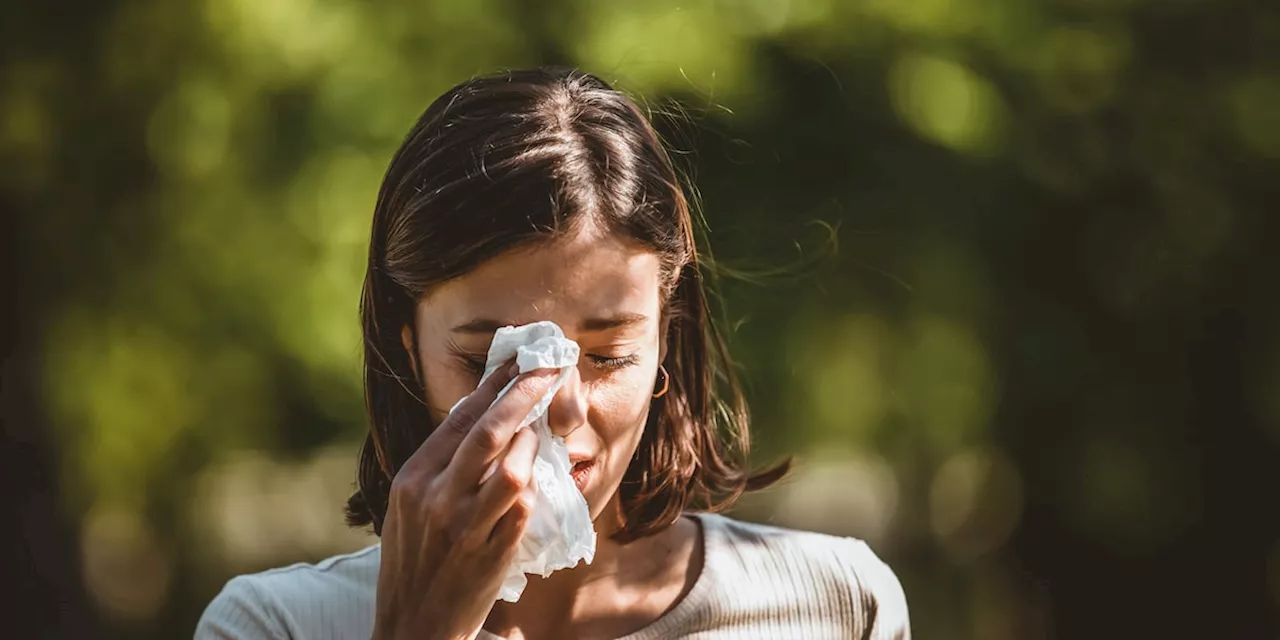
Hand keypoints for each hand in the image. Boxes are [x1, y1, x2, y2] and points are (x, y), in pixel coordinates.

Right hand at [371, 363, 557, 639]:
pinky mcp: (491, 552)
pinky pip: (523, 507)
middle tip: (548, 369)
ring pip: (512, 468)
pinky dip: (535, 486)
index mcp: (413, 479)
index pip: (458, 418)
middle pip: (489, 431)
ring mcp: (464, 526)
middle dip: (524, 393)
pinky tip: (538, 476)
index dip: (493, 385)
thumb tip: (480, 414)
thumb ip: (439, 464)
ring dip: (533, 443)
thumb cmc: (414, 560)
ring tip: (541, 431)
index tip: (518, 361)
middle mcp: (435, 497)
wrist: (413, 625)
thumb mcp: (410, 505)